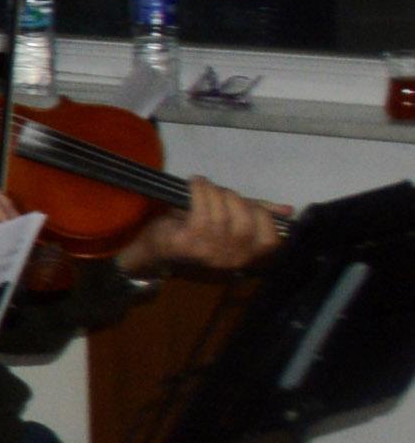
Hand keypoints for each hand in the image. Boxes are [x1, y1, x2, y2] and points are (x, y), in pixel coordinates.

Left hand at [121, 174, 277, 278]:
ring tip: (206, 186)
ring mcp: (209, 251)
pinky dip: (200, 191)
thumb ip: (258, 215)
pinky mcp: (188, 241)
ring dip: (216, 193)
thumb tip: (288, 210)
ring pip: (224, 215)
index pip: (269, 240)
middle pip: (247, 224)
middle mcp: (230, 258)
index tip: (246, 203)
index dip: (263, 216)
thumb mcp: (231, 222)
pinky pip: (202, 211)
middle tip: (222, 192)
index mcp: (245, 256)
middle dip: (237, 200)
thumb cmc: (195, 233)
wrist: (155, 248)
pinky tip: (195, 183)